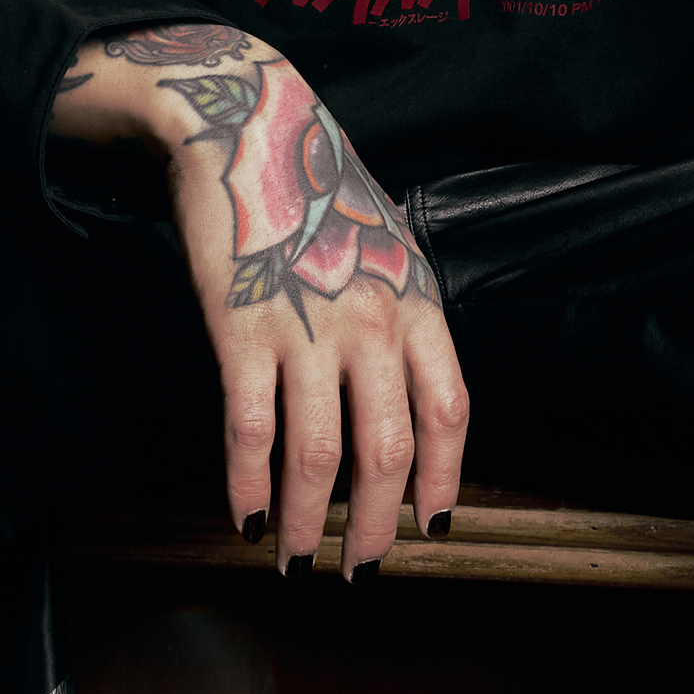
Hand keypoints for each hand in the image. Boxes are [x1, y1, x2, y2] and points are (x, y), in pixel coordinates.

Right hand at [53, 22, 467, 574]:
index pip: (450, 413)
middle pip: (389, 452)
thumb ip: (400, 321)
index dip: (444, 481)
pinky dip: (247, 485)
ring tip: (295, 561)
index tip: (429, 528)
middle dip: (374, 525)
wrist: (248, 124)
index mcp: (417, 303)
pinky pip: (250, 428)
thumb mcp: (385, 249)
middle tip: (359, 569)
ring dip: (309, 523)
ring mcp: (308, 326)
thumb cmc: (316, 191)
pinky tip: (244, 516)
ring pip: (320, 455)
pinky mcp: (242, 327)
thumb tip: (406, 404)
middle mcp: (374, 320)